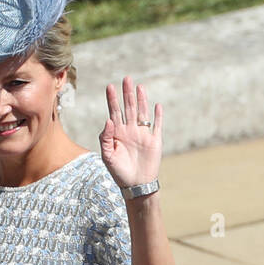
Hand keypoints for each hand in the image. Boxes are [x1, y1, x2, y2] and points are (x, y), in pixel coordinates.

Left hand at [99, 75, 162, 189]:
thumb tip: (108, 120)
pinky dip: (158, 115)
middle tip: (126, 78)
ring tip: (139, 86)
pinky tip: (157, 105)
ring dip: (141, 100)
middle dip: (127, 93)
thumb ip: (105, 138)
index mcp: (117, 133)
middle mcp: (130, 130)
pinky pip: (157, 125)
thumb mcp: (107, 156)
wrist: (135, 185)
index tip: (110, 87)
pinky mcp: (155, 140)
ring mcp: (143, 134)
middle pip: (128, 108)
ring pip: (142, 112)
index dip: (112, 99)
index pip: (114, 112)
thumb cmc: (118, 172)